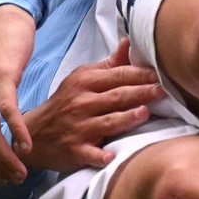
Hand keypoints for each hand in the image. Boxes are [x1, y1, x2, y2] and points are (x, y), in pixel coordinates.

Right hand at [21, 39, 164, 174]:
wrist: (34, 132)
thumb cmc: (66, 102)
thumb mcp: (82, 78)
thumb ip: (108, 65)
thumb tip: (128, 42)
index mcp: (85, 82)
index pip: (118, 75)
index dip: (141, 74)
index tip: (161, 74)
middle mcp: (82, 103)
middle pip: (116, 96)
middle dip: (141, 92)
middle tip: (163, 91)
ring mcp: (78, 127)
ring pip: (107, 122)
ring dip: (126, 118)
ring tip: (145, 113)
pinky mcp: (74, 150)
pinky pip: (89, 153)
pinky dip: (99, 155)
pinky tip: (111, 156)